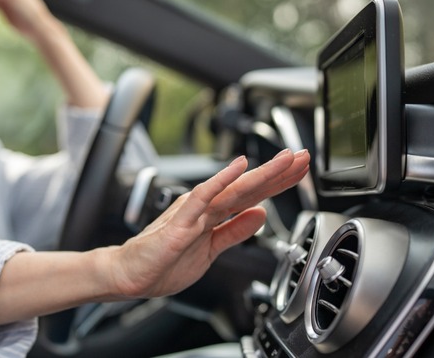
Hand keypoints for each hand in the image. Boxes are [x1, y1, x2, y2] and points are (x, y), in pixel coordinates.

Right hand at [106, 149, 309, 298]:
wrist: (130, 276)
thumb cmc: (164, 264)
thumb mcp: (212, 250)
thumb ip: (235, 232)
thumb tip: (260, 215)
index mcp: (212, 215)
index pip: (251, 195)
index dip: (277, 183)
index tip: (300, 170)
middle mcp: (205, 208)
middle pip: (248, 187)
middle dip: (277, 173)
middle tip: (302, 156)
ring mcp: (193, 213)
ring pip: (232, 188)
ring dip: (260, 173)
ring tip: (283, 160)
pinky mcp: (180, 223)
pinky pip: (203, 198)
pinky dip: (221, 181)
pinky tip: (237, 168)